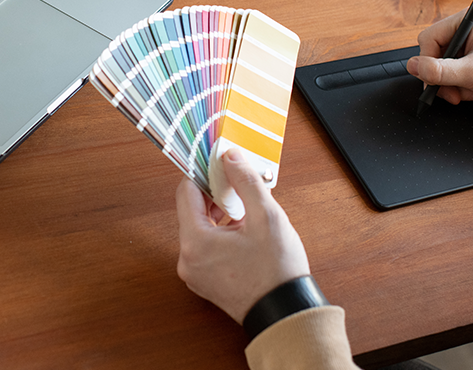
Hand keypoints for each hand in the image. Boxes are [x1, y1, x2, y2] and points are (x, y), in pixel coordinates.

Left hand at [175, 149, 310, 322]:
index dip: (204, 173)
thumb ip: (245, 181)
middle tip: (238, 186)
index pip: (186, 192)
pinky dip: (220, 233)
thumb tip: (230, 157)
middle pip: (192, 210)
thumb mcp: (266, 217)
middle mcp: (187, 259)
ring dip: (219, 213)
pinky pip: (205, 247)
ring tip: (246, 210)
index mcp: (195, 242)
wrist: (285, 314)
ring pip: (199, 228)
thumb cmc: (277, 271)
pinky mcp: (205, 281)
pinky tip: (243, 231)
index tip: (220, 164)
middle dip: (215, 194)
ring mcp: (194, 273)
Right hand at [406, 9, 472, 103]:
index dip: (429, 62)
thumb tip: (413, 66)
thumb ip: (440, 71)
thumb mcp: (472, 73)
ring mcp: (465, 43)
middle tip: (453, 93)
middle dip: (443, 78)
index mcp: (467, 20)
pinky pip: (450, 72)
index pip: (429, 38)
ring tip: (470, 92)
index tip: (435, 81)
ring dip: (452, 85)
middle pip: (433, 54)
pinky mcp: (467, 56)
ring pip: (440, 66)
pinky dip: (458, 85)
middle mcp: (464, 28)